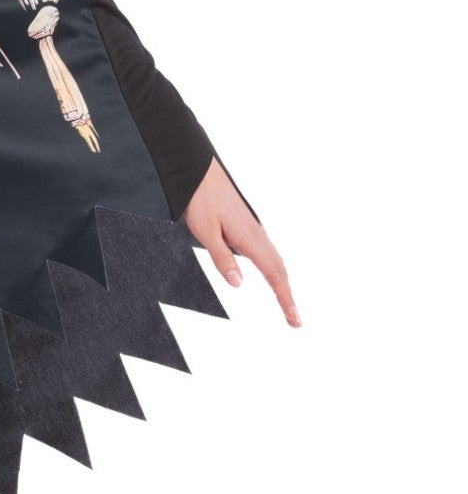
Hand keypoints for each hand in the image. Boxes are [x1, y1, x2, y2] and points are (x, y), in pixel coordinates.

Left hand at [182, 159, 299, 326]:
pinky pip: (267, 252)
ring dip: (283, 283)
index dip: (285, 299)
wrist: (199, 171)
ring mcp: (254, 229)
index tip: (294, 319)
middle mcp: (257, 234)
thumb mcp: (205, 231)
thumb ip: (222, 257)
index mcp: (249, 238)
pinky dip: (275, 269)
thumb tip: (239, 284)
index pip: (274, 274)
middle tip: (295, 321)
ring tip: (286, 305)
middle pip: (280, 270)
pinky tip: (272, 275)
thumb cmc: (200, 199)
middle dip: (288, 296)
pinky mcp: (248, 226)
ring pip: (275, 260)